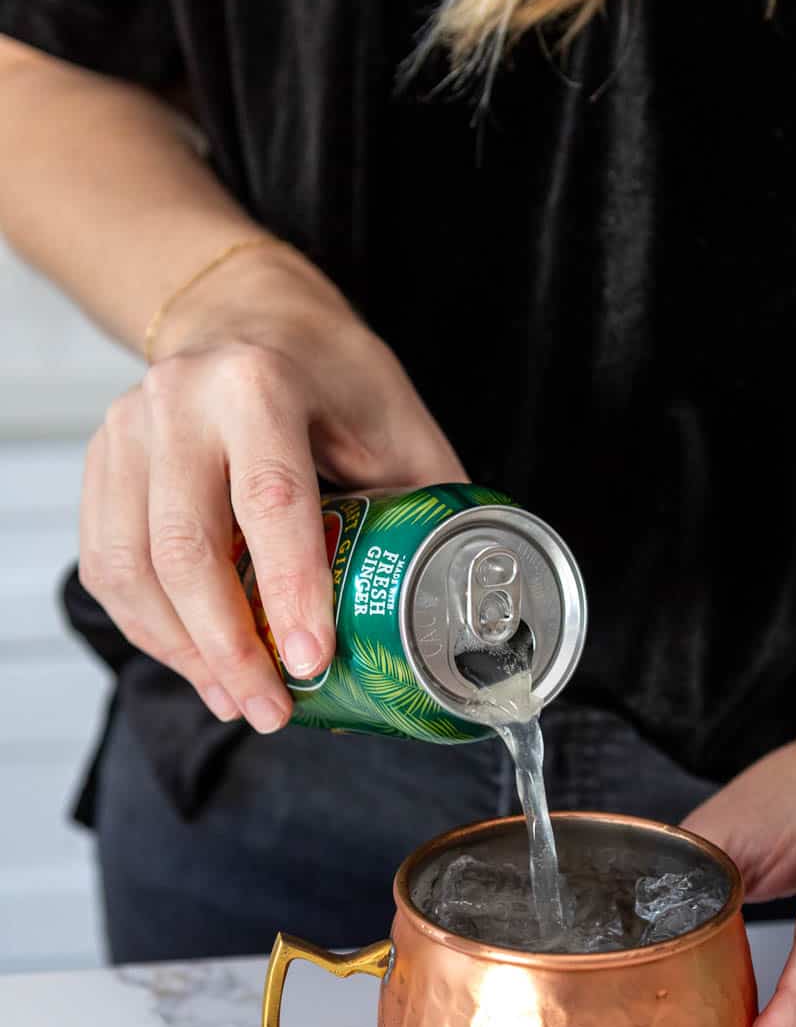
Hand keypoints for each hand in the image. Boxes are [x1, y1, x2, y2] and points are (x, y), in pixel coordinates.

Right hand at [79, 245, 464, 730]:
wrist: (252, 316)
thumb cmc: (335, 379)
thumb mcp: (400, 425)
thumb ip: (427, 508)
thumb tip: (463, 614)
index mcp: (261, 384)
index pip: (272, 502)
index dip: (290, 593)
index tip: (314, 664)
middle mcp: (181, 401)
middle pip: (186, 548)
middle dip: (230, 647)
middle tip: (273, 709)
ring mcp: (128, 429)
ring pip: (132, 566)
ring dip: (184, 652)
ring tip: (238, 700)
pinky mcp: (102, 461)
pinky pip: (107, 564)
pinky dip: (149, 628)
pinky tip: (196, 663)